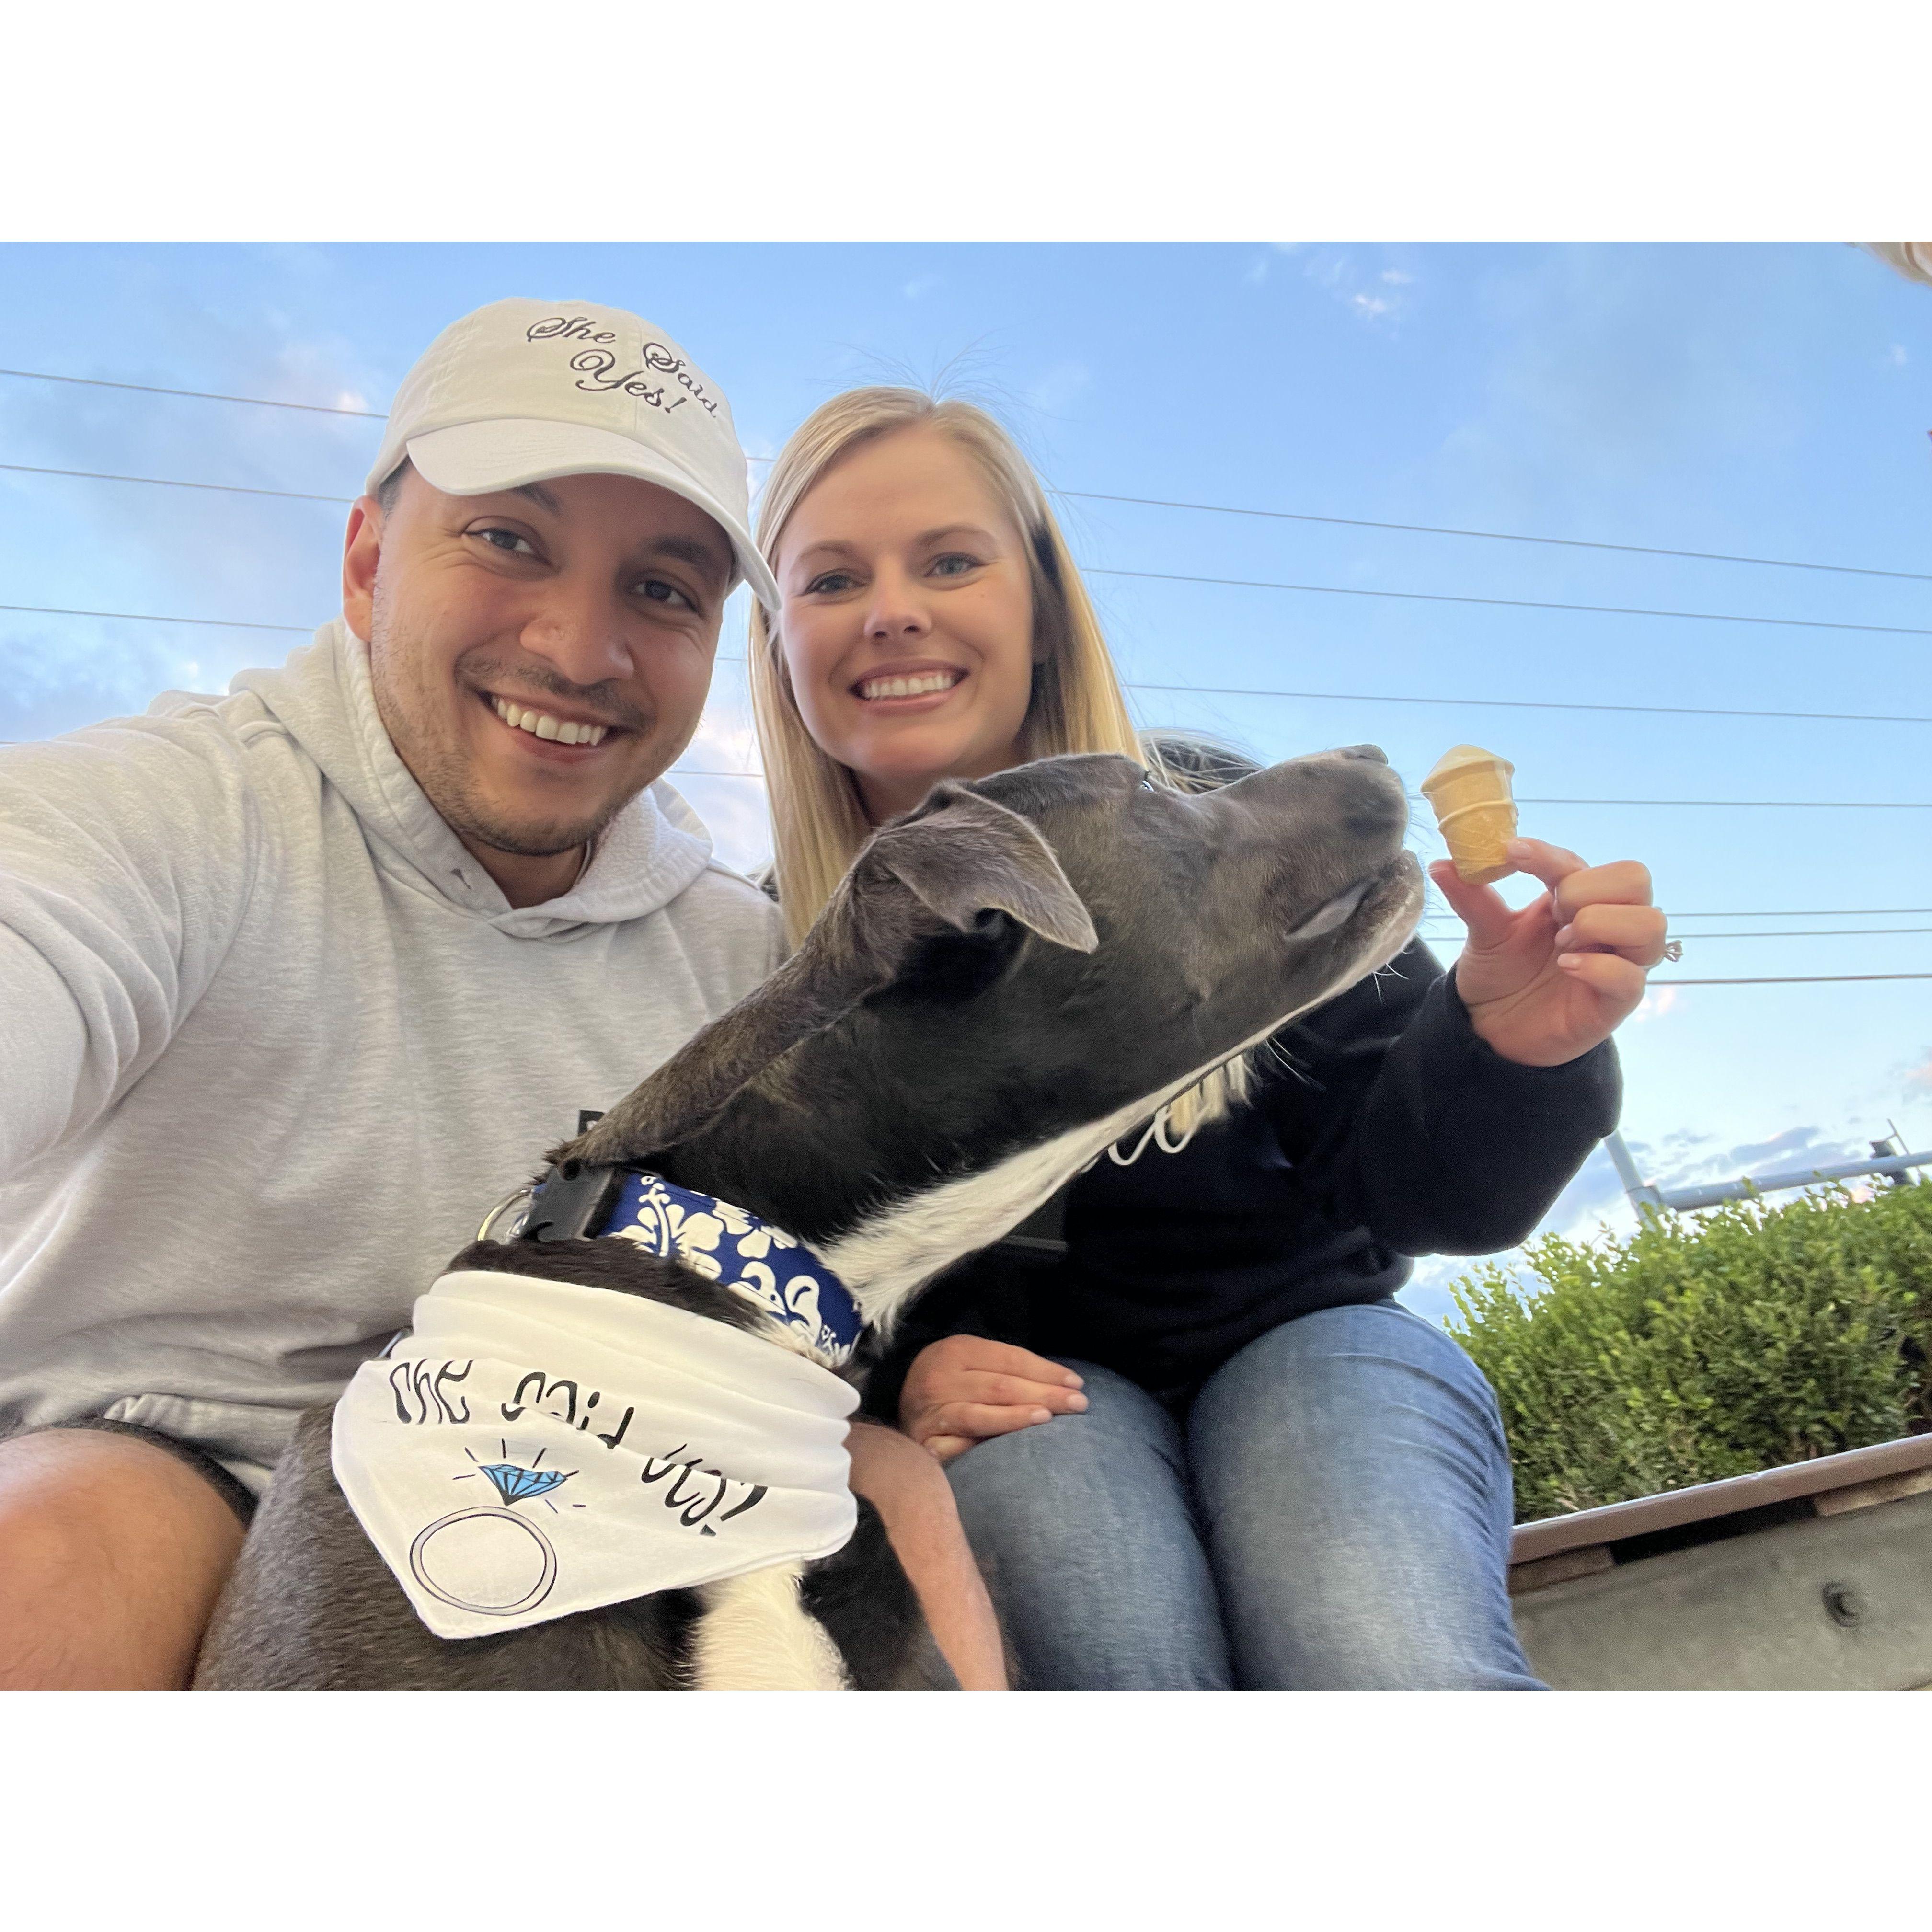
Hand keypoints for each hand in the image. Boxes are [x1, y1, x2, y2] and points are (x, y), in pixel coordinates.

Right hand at [899, 1334, 1087, 1462]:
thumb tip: (1063, 1385)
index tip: (1077, 1384)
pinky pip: (958, 1442)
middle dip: (1044, 1394)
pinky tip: (1008, 1447)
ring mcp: (932, 1408)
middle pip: (1001, 1384)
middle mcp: (941, 1375)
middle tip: (1079, 1404)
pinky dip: (985, 1442)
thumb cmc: (950, 1386)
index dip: (1046, 1370)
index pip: (1010, 1358)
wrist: (896, 1410)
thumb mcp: (972, 1365)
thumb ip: (1007, 1371)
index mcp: (957, 1349)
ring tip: (1048, 1418)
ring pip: (981, 1411)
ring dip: (1017, 1416)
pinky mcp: (925, 1439)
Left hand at [1430, 837, 1668, 1067]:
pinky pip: (1632, 977)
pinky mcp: (1618, 1001)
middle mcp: (1606, 924)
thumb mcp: (1485, 933)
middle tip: (1554, 914)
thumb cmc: (1501, 975)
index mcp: (1575, 899)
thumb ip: (1472, 898)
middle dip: (1588, 889)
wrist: (1493, 1030)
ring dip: (1602, 924)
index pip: (1580, 862)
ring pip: (1651, 923)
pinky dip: (1599, 967)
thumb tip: (1440, 863)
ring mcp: (1618, 962)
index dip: (1547, 855)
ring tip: (1562, 944)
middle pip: (1636, 878)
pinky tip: (1565, 967)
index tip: (1509, 853)